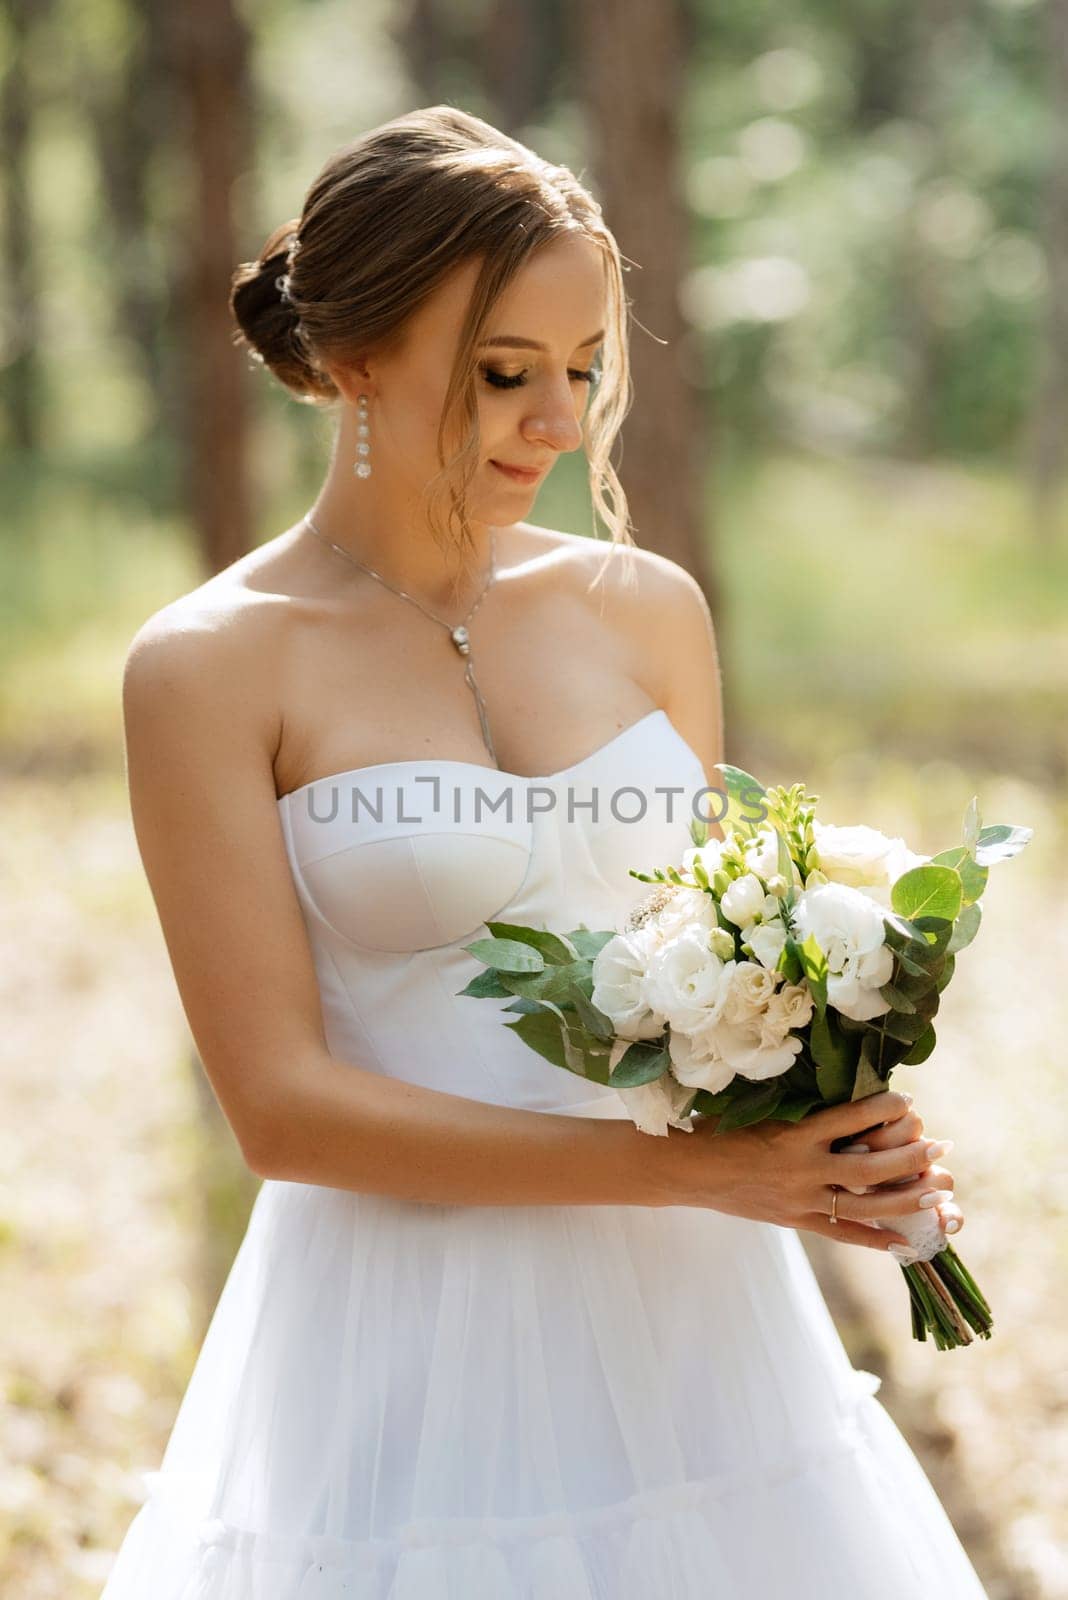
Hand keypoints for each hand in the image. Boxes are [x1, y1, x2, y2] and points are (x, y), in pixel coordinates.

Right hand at [676, 1090, 940, 1251]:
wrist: (686, 1168)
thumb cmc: (720, 1125)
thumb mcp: (759, 1106)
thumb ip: (801, 1105)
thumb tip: (841, 1085)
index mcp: (794, 1132)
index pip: (851, 1118)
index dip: (884, 1109)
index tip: (909, 1101)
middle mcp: (802, 1167)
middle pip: (870, 1168)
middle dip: (911, 1158)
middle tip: (941, 1147)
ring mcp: (799, 1199)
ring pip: (864, 1204)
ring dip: (906, 1198)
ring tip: (938, 1192)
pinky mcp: (794, 1220)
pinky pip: (843, 1233)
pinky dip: (875, 1238)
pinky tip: (905, 1243)